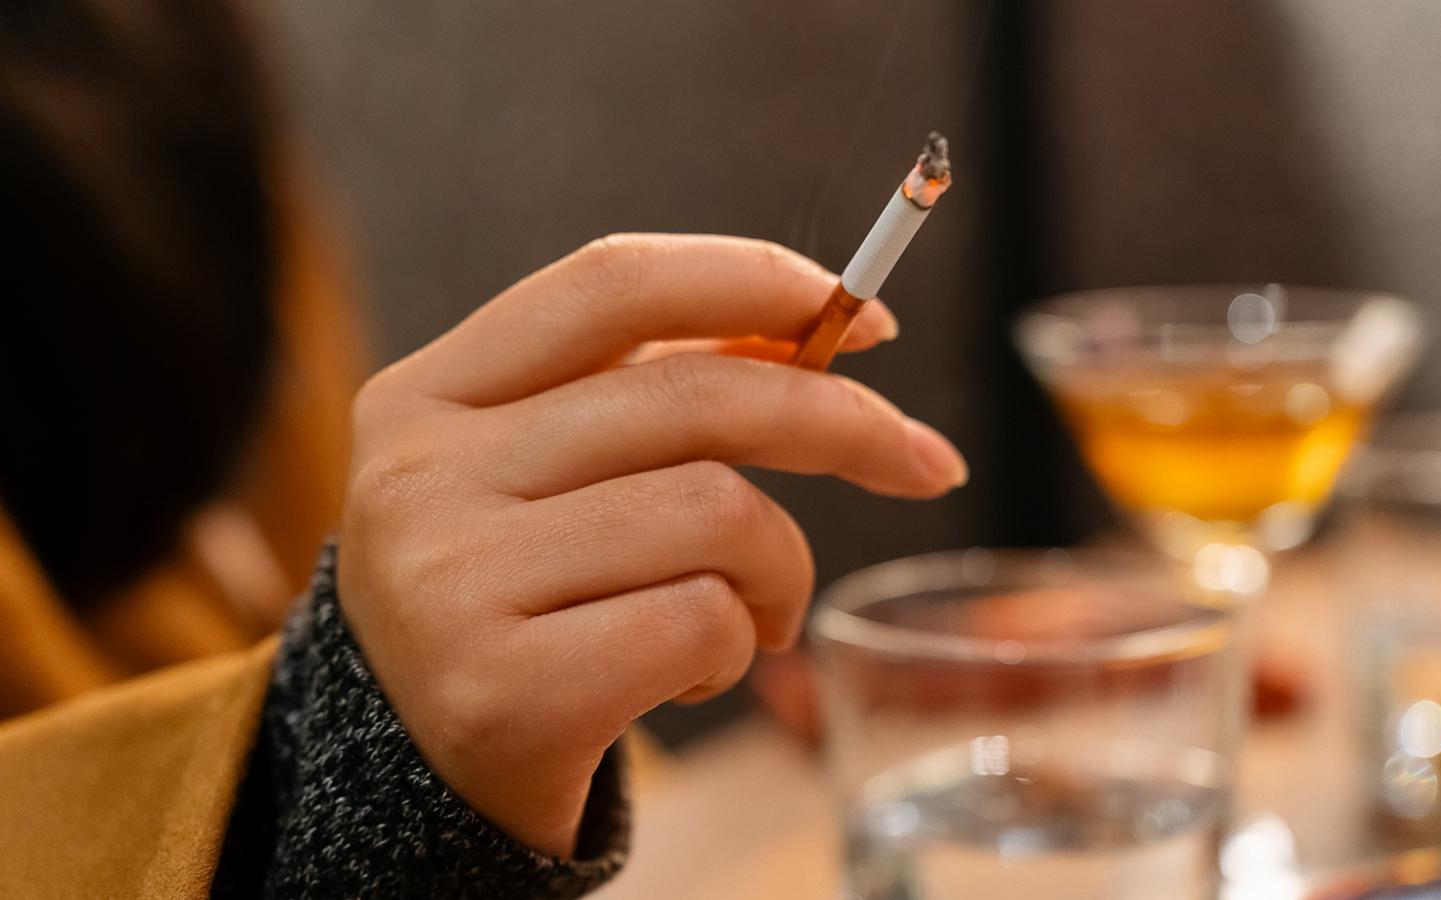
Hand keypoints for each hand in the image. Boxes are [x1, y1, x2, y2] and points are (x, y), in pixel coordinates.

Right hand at [336, 234, 966, 856]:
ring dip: (780, 569)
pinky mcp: (504, 690)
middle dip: (844, 423)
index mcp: (428, 393)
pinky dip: (735, 648)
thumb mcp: (550, 474)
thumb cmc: (521, 601)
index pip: (614, 284)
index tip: (863, 318)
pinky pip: (703, 621)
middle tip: (919, 461)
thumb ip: (656, 393)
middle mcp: (421, 475)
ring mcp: (453, 582)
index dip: (758, 280)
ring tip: (755, 613)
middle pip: (695, 398)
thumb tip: (826, 324)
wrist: (418, 776)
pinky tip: (690, 674)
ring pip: (717, 513)